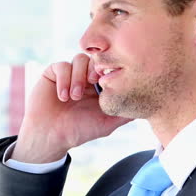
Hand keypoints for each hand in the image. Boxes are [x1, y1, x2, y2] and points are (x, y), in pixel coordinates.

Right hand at [11, 53, 132, 162]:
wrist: (51, 136)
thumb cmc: (78, 131)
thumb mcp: (107, 123)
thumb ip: (124, 113)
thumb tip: (145, 105)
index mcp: (98, 85)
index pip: (108, 67)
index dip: (109, 70)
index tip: (107, 83)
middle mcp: (84, 77)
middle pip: (95, 58)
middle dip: (95, 68)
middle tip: (93, 82)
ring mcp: (68, 74)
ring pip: (79, 59)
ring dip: (78, 77)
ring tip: (75, 97)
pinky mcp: (52, 73)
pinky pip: (61, 65)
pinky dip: (64, 79)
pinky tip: (63, 97)